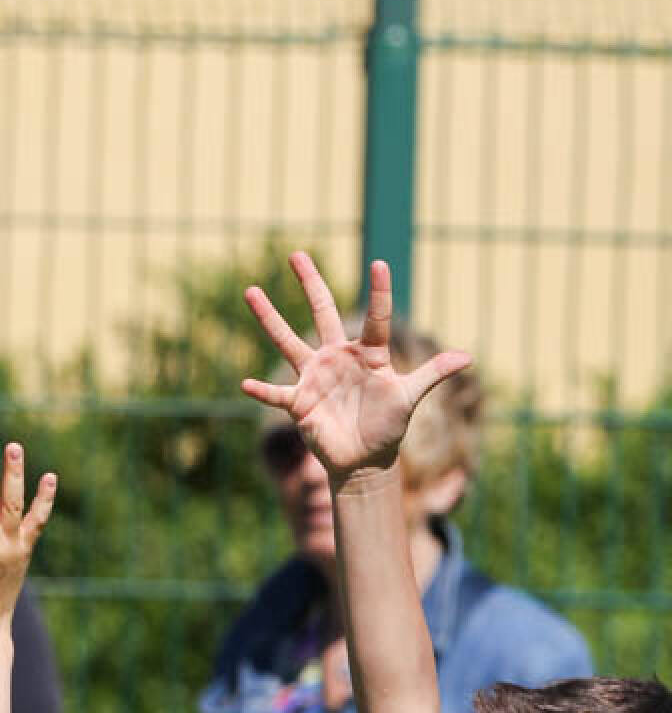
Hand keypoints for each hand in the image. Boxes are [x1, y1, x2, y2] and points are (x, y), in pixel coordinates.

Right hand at [241, 254, 470, 485]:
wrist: (363, 459)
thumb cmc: (388, 426)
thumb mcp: (410, 397)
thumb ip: (432, 374)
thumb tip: (468, 357)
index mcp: (368, 353)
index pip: (375, 317)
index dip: (379, 292)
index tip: (380, 263)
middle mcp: (337, 357)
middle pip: (320, 312)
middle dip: (310, 283)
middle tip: (297, 254)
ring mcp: (314, 377)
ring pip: (288, 341)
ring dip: (269, 318)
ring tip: (251, 291)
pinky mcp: (299, 402)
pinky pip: (276, 393)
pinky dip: (261, 390)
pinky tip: (245, 384)